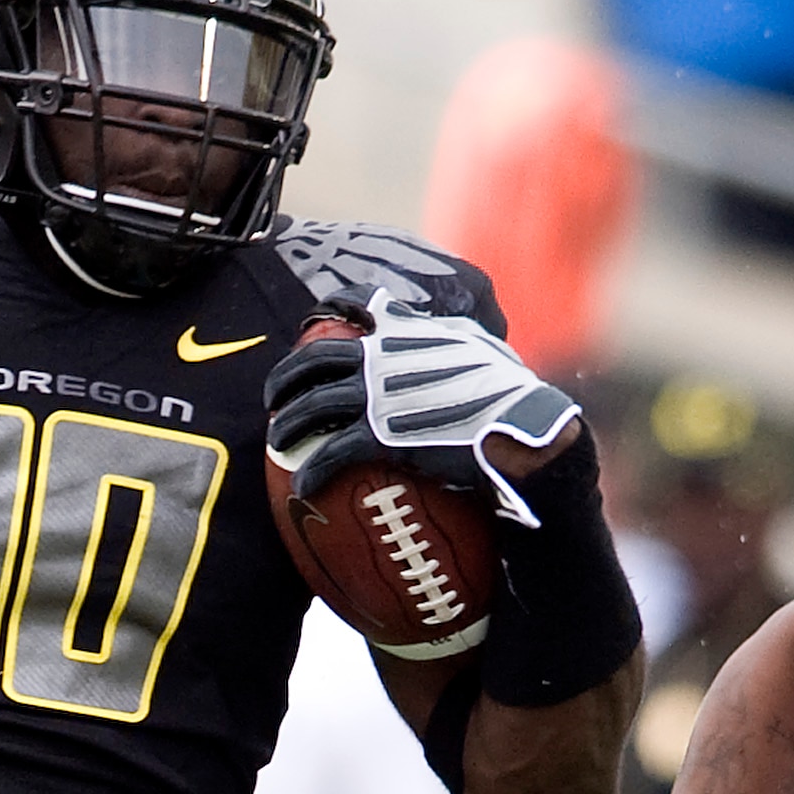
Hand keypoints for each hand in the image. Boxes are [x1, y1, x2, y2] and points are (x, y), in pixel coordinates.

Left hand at [265, 295, 583, 521]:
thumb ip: (461, 342)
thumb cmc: (511, 396)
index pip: (360, 304)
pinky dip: (310, 471)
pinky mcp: (378, 437)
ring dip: (285, 425)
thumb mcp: (484, 351)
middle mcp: (382, 357)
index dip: (331, 310)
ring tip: (276, 443)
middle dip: (285, 376)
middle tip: (274, 396)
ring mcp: (376, 395)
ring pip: (310, 406)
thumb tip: (471, 344)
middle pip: (315, 360)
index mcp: (406, 332)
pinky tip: (301, 488)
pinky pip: (329, 454)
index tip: (311, 320)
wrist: (519, 427)